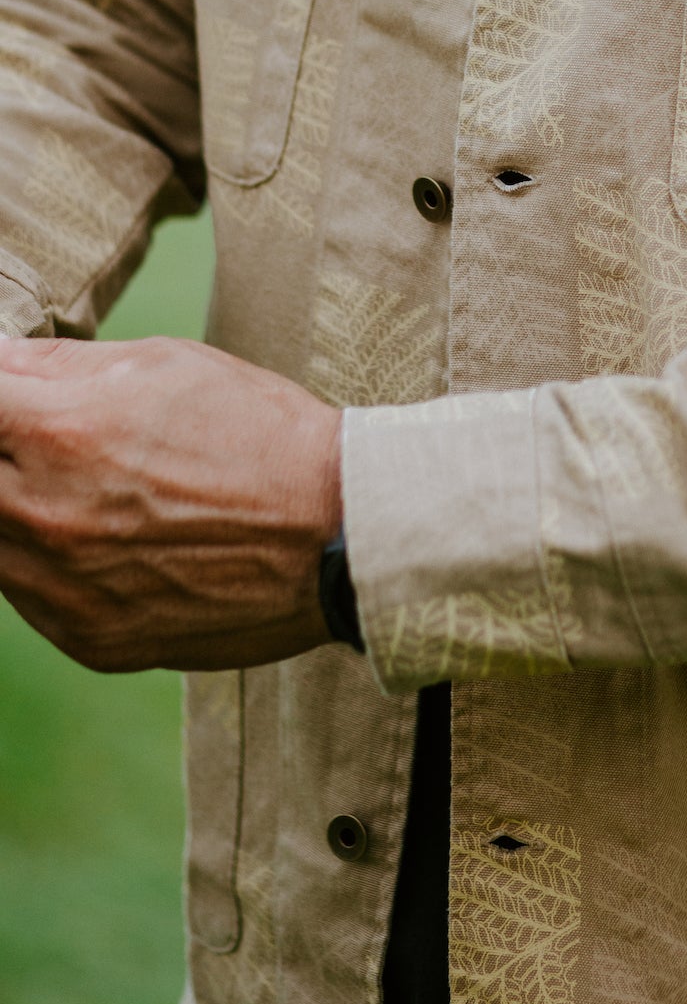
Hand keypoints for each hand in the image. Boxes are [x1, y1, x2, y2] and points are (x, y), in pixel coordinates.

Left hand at [0, 336, 342, 672]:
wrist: (337, 534)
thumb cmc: (259, 431)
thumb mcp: (164, 364)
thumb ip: (59, 364)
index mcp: (61, 432)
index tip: (16, 402)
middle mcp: (46, 516)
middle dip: (7, 452)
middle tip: (54, 446)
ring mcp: (61, 589)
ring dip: (16, 510)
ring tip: (85, 490)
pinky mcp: (86, 639)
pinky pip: (28, 597)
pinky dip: (49, 564)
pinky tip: (109, 540)